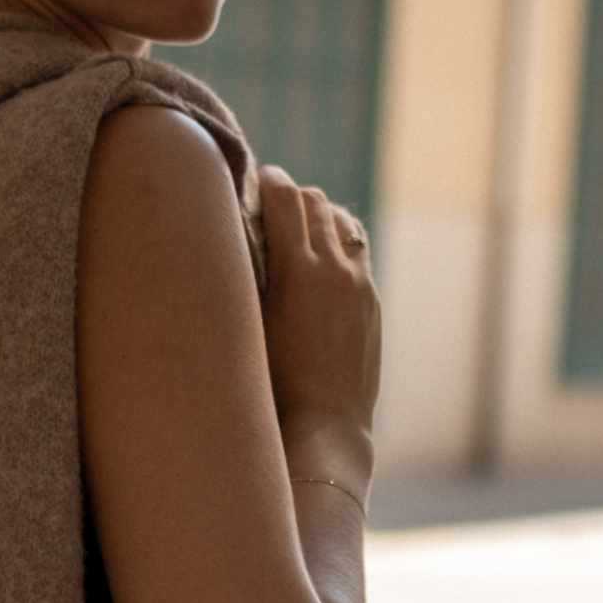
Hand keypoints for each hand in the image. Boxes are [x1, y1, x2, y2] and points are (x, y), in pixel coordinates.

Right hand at [256, 163, 380, 430]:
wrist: (325, 425)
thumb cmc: (271, 383)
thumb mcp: (248, 324)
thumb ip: (245, 273)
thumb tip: (232, 235)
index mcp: (301, 270)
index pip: (287, 198)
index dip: (268, 181)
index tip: (253, 177)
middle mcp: (336, 269)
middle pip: (316, 202)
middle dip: (291, 196)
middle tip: (267, 204)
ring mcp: (360, 284)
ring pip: (341, 222)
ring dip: (318, 216)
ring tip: (296, 230)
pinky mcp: (371, 301)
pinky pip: (356, 251)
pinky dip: (337, 242)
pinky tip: (321, 260)